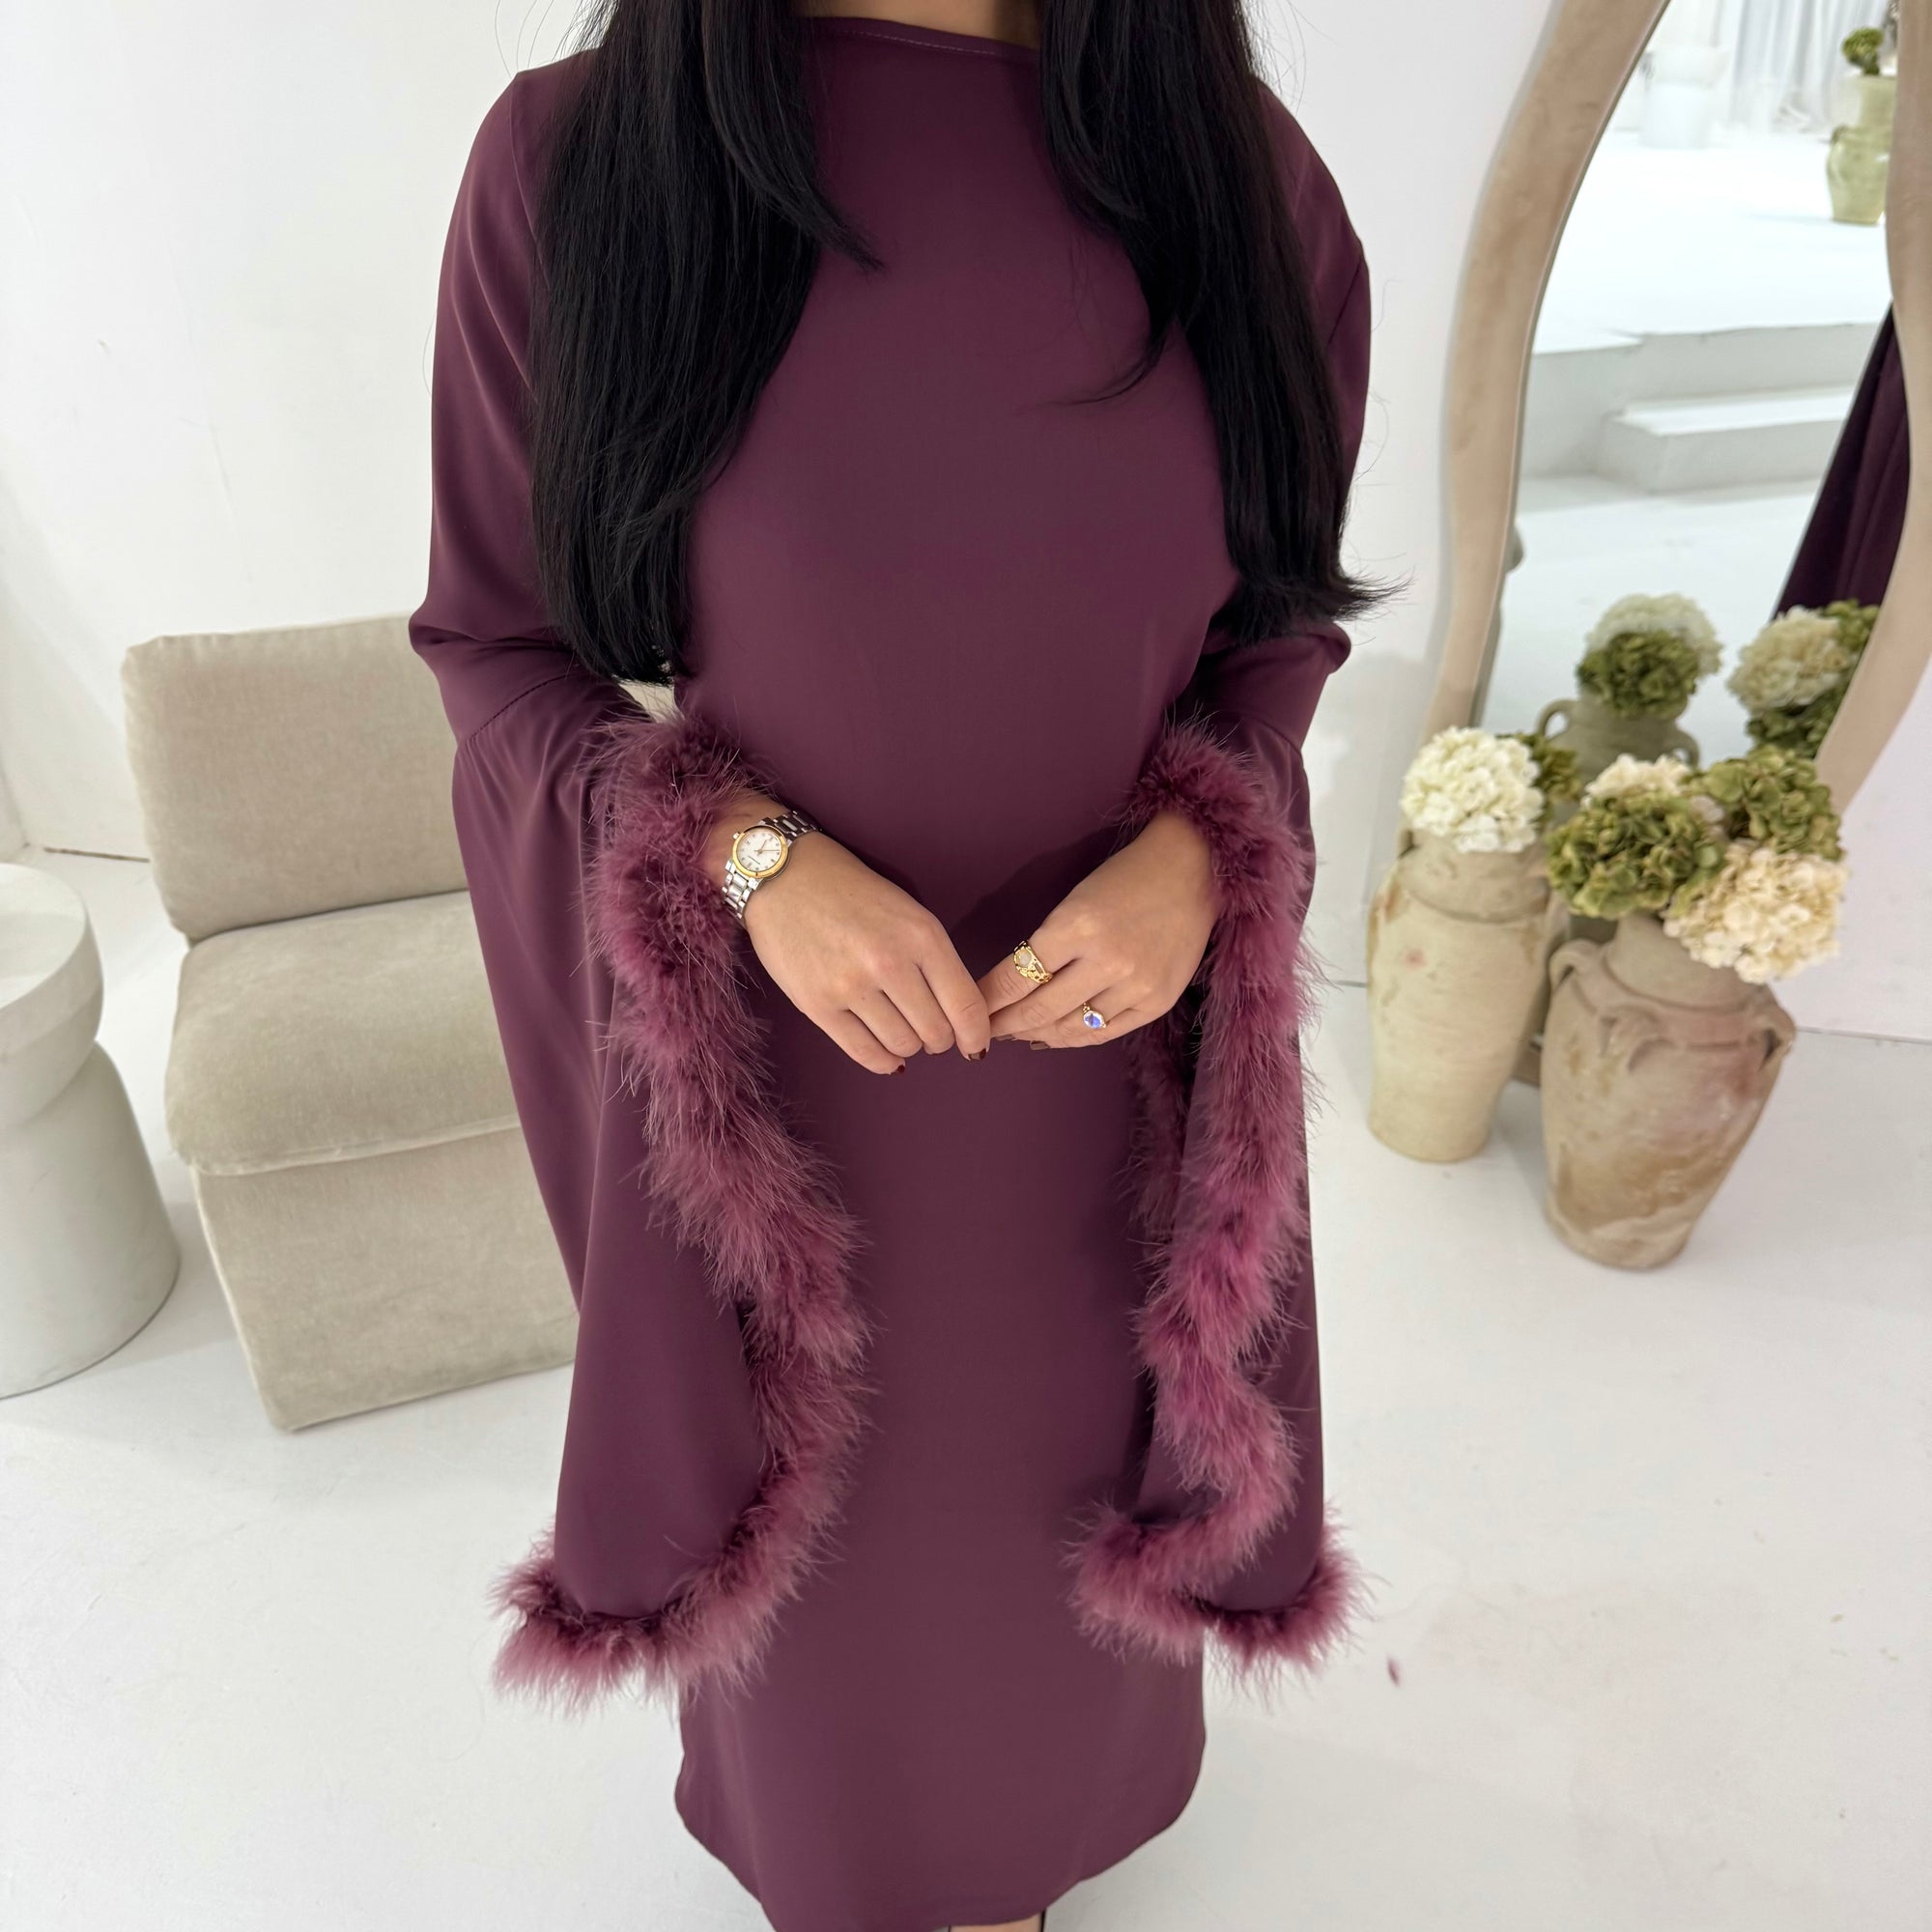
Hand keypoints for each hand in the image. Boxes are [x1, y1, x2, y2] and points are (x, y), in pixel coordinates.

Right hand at [704, 792, 991, 1073]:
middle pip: (936, 1033)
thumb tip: (959, 1017)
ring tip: (903, 1032)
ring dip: (910, 1046)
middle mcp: (889, 963)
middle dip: (941, 1039)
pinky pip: (865, 1053)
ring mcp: (851, 986)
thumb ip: (936, 961)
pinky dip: (884, 1061)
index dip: (976, 1035)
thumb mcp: (908, 913)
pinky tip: (888, 1054)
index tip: (976, 1046)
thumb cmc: (852, 894)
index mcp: (921, 935)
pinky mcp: (818, 1005)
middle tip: (932, 1032)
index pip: (965, 1005)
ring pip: (903, 1045)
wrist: (784, 877)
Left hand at [976, 811, 1219, 1047]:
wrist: (1191, 872)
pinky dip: (1075, 1039)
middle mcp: (1107, 961)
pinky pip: (1105, 1033)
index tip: (971, 1009)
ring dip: (1038, 1034)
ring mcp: (1136, 986)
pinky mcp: (1157, 1002)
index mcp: (1076, 927)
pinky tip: (1053, 1038)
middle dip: (1006, 1024)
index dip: (989, 1000)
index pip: (1016, 978)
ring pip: (1072, 1028)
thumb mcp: (1075, 901)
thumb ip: (1046, 946)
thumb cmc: (1124, 880)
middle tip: (987, 1031)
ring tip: (1017, 1035)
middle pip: (1040, 1009)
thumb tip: (1012, 988)